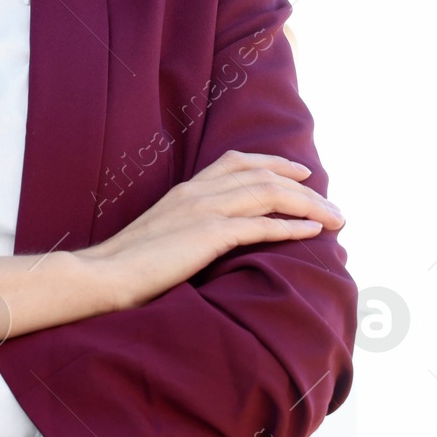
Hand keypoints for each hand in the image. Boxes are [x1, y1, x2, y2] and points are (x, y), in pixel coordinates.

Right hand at [76, 149, 342, 310]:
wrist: (102, 275)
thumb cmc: (125, 267)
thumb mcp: (159, 237)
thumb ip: (184, 230)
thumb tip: (204, 242)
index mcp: (186, 189)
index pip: (237, 161)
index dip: (274, 162)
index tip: (301, 171)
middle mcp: (198, 191)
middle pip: (264, 175)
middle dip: (304, 188)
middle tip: (331, 205)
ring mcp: (204, 209)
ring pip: (270, 194)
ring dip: (308, 205)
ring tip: (334, 219)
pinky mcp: (209, 234)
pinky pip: (261, 225)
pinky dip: (291, 226)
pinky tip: (311, 233)